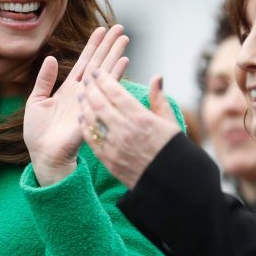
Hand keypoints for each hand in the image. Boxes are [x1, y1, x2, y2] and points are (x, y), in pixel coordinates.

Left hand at [24, 24, 128, 185]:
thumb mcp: (36, 100)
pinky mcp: (92, 109)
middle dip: (109, 45)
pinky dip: (115, 75)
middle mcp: (82, 92)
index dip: (92, 46)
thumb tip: (50, 58)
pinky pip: (105, 90)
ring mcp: (89, 99)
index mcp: (69, 89)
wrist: (44, 154)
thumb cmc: (38, 133)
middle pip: (98, 63)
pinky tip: (124, 62)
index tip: (101, 29)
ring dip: (115, 54)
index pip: (84, 62)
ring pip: (104, 72)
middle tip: (120, 28)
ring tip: (124, 38)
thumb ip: (44, 80)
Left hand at [79, 72, 179, 188]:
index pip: (116, 93)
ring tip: (82, 95)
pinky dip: (85, 127)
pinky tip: (83, 118)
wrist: (170, 183)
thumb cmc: (173, 151)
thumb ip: (159, 100)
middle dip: (90, 88)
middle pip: (100, 103)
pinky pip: (92, 141)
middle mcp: (126, 131)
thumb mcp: (171, 123)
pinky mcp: (109, 161)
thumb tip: (156, 77)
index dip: (104, 79)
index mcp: (142, 119)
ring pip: (92, 121)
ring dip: (85, 105)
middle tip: (86, 79)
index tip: (97, 71)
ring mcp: (115, 147)